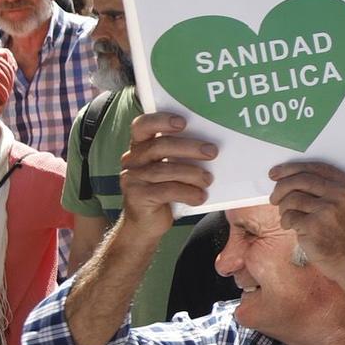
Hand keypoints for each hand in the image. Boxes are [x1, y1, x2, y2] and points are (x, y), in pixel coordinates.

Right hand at [118, 113, 217, 233]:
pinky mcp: (138, 197)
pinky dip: (188, 192)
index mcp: (140, 147)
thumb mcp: (170, 169)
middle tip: (212, 152)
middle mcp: (132, 160)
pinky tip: (199, 196)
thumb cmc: (164, 190)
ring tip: (208, 179)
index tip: (183, 122)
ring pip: (165, 170)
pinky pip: (166, 191)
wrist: (146, 224)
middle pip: (159, 146)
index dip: (161, 120)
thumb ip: (179, 154)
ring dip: (192, 173)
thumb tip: (213, 144)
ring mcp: (132, 179)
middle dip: (189, 147)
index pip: (142, 125)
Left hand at [266, 162, 344, 276]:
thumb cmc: (343, 231)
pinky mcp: (315, 226)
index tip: (274, 173)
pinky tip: (294, 229)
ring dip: (284, 209)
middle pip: (299, 180)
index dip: (290, 168)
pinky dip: (286, 222)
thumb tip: (287, 176)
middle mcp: (340, 194)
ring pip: (291, 199)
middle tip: (274, 198)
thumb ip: (324, 188)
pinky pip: (289, 217)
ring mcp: (328, 210)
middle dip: (280, 188)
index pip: (314, 167)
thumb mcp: (344, 203)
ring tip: (290, 218)